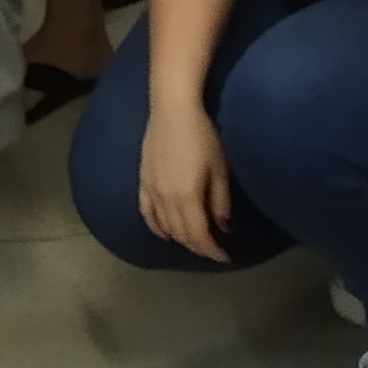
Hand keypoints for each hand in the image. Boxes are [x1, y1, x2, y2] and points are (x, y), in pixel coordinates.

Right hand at [137, 93, 233, 260]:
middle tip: (214, 250)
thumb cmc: (202, 135)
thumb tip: (223, 228)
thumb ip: (220, 201)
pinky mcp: (142, 182)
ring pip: (164, 227)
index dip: (212, 251)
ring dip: (181, 239)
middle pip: (182, 234)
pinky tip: (165, 233)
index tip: (225, 257)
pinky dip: (156, 228)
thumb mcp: (219, 168)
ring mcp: (151, 191)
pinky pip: (146, 213)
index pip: (199, 235)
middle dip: (199, 247)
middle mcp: (166, 199)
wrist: (172, 110)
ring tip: (196, 241)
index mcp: (187, 196)